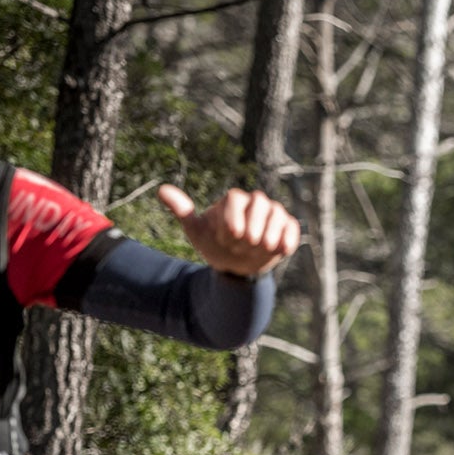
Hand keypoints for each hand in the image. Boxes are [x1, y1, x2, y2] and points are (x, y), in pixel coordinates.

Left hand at [158, 185, 299, 276]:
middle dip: (253, 223)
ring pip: (278, 213)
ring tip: (262, 246)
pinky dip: (289, 237)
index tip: (227, 237)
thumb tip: (161, 189)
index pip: (235, 198)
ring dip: (271, 230)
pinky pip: (292, 228)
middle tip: (245, 242)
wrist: (235, 265)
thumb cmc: (215, 244)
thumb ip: (182, 210)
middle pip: (260, 201)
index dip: (232, 218)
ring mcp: (273, 216)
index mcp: (233, 200)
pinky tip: (282, 250)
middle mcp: (255, 203)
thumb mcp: (196, 230)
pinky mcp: (287, 230)